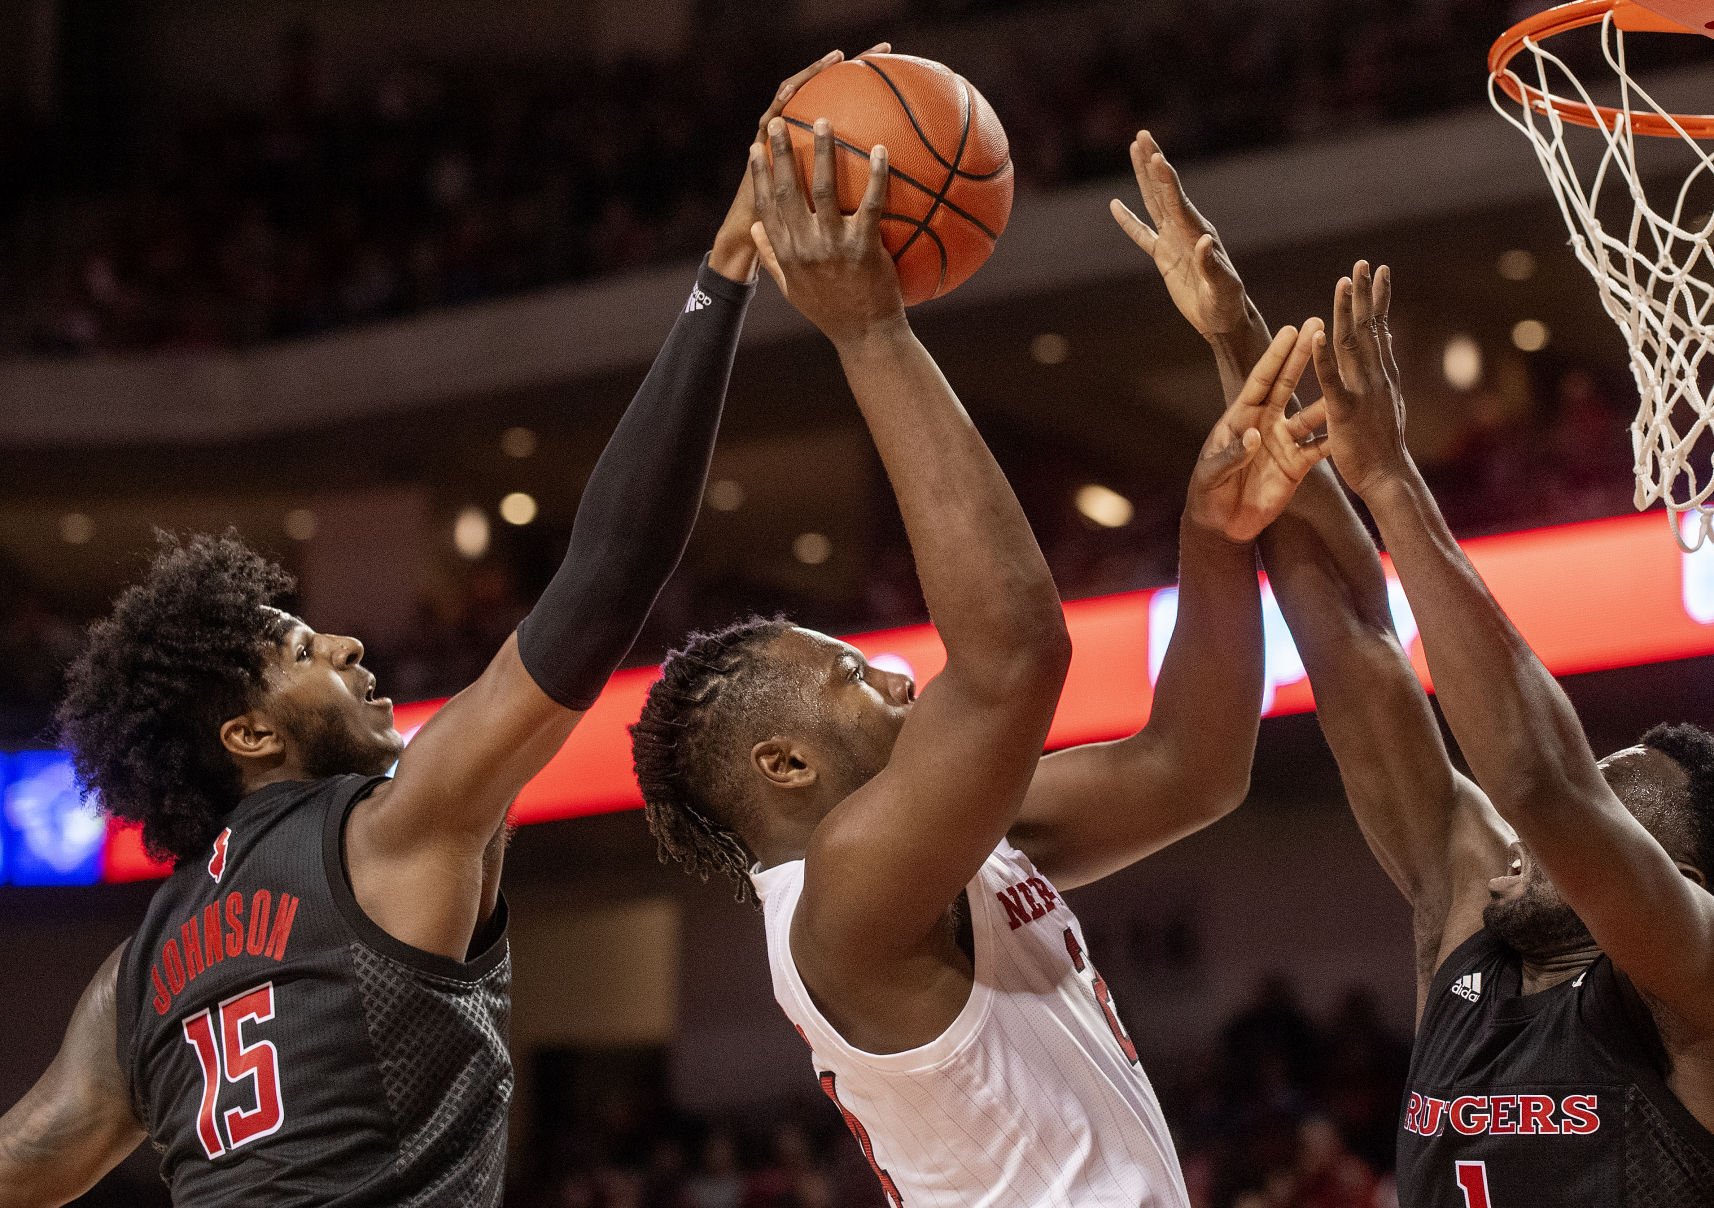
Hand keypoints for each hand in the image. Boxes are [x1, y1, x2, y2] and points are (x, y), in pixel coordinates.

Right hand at [750, 116, 904, 346]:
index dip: (759, 176)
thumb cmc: (832, 313)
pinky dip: (876, 176)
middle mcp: (804, 247)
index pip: (765, 207)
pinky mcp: (863, 249)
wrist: (864, 336)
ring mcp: (833, 247)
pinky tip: (882, 151)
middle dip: (781, 153)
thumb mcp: (794, 289)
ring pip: (825, 190)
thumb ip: (773, 258)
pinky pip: (870, 204)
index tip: (755, 149)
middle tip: (780, 122)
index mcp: (787, 254)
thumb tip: (757, 229)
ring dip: (823, 152)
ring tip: (824, 122)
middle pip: (788, 191)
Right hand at [1111, 131, 1248, 340]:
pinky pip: (1141, 234)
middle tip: (1142, 135)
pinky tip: (1115, 205)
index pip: (1177, 202)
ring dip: (1143, 177)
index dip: (1166, 180)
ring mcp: (1173, 240)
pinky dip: (1128, 221)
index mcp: (1197, 233)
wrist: (1223, 317)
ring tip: (1135, 149)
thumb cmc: (1226, 303)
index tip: (1156, 157)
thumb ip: (1212, 265)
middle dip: (1152, 162)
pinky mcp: (1164, 256)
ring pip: (1153, 202)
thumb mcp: (1222, 287)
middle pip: (1163, 190)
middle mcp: (1185, 230)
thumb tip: (1203, 242)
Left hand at [1185, 322, 1330, 542]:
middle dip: (1302, 356)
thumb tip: (1255, 434)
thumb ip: (1233, 453)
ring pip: (1311, 413)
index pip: (1260, 380)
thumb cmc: (1207, 493)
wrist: (1221, 524)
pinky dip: (1337, 436)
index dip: (1275, 356)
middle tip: (1320, 325)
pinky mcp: (1297, 465)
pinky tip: (1354, 423)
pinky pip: (1321, 447)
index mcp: (1240, 417)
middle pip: (1287, 384)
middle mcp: (1265, 422)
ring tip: (1348, 374)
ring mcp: (1284, 441)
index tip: (1290, 330)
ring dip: (1329, 395)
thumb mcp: (1212, 473)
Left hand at [1310, 261, 1411, 497]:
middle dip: (1366, 293)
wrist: (1389, 480)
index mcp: (1381, 375)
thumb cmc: (1383, 450)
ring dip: (1348, 311)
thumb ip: (1381, 386)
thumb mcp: (1385, 409)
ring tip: (1343, 282)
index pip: (1378, 330)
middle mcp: (1376, 377)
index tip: (1379, 273)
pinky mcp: (1345, 411)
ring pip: (1352, 344)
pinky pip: (1332, 381)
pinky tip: (1318, 334)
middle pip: (1369, 327)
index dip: (1377, 301)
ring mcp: (1362, 392)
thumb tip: (1385, 369)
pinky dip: (1324, 357)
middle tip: (1364, 262)